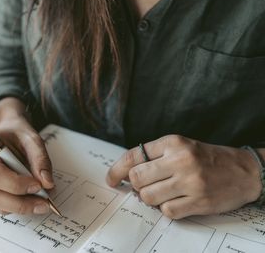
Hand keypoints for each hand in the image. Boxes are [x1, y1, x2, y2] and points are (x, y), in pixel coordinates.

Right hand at [0, 98, 53, 214]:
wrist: (8, 131)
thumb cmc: (17, 133)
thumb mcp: (32, 139)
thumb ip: (40, 159)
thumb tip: (47, 183)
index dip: (15, 184)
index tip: (37, 185)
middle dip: (18, 202)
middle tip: (43, 203)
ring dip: (18, 206)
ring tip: (39, 202)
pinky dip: (15, 205)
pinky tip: (29, 199)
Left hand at [106, 135, 261, 218]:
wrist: (243, 170)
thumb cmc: (208, 158)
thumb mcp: (181, 146)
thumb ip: (156, 155)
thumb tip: (126, 172)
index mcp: (173, 142)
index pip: (133, 155)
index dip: (116, 169)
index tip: (111, 179)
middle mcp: (180, 159)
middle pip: (136, 178)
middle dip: (135, 185)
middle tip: (144, 186)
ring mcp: (190, 181)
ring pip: (148, 196)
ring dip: (150, 198)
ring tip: (163, 193)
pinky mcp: (198, 200)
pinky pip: (166, 210)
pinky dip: (167, 209)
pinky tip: (177, 201)